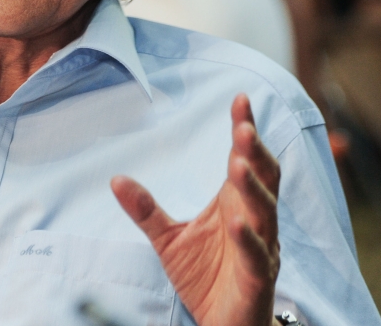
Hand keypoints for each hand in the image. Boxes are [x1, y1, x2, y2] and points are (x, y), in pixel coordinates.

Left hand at [111, 94, 279, 325]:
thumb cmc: (205, 278)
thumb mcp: (168, 240)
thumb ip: (145, 210)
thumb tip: (115, 179)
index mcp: (235, 205)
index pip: (245, 161)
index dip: (245, 130)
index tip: (240, 100)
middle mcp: (255, 222)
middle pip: (264, 180)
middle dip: (256, 152)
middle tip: (244, 127)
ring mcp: (261, 250)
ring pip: (265, 214)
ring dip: (252, 188)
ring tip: (237, 163)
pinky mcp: (258, 280)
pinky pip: (258, 257)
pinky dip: (248, 239)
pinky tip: (237, 221)